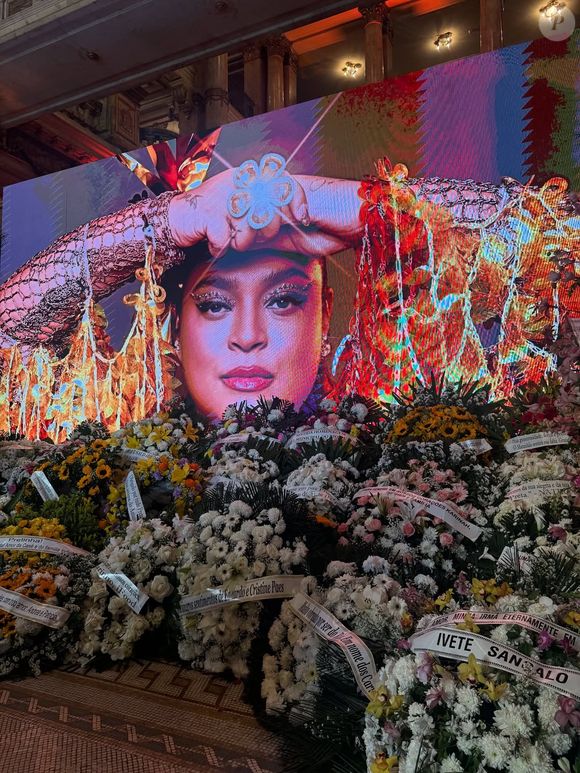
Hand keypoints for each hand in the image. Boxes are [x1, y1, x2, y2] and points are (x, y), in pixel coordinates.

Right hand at [168, 167, 310, 256]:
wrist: (176, 220)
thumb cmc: (212, 217)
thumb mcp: (245, 207)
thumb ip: (268, 206)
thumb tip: (300, 217)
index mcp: (248, 177)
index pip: (284, 181)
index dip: (297, 201)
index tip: (302, 219)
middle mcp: (237, 182)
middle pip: (271, 209)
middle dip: (268, 230)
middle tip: (256, 237)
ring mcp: (223, 197)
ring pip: (252, 228)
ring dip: (243, 241)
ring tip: (232, 239)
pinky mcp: (209, 214)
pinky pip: (230, 240)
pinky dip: (222, 247)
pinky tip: (215, 242)